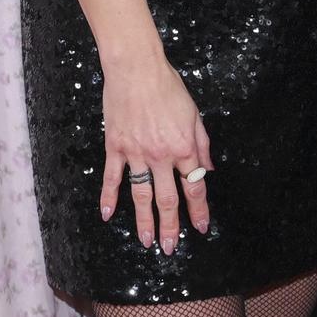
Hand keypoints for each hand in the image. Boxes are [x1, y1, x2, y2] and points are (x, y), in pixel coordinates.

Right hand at [100, 50, 211, 252]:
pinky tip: (107, 215)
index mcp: (184, 147)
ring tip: (146, 241)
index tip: (202, 228)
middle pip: (168, 199)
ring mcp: (136, 153)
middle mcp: (161, 155)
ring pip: (141, 195)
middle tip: (169, 248)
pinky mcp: (116, 147)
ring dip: (144, 221)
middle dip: (171, 226)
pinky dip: (109, 197)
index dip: (199, 211)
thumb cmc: (168, 87)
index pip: (194, 187)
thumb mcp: (194, 114)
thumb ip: (202, 144)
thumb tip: (209, 169)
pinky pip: (113, 177)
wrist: (137, 69)